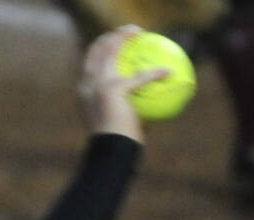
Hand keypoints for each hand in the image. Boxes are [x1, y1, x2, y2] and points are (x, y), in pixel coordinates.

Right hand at [78, 25, 169, 142]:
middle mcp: (88, 83)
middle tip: (129, 32)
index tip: (116, 42)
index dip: (101, 48)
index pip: (90, 62)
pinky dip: (155, 74)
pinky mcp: (113, 88)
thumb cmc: (117, 143)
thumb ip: (129, 110)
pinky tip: (168, 72)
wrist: (110, 152)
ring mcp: (98, 84)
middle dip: (111, 36)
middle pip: (96, 48)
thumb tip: (147, 109)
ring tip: (138, 32)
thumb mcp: (120, 123)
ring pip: (110, 49)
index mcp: (86, 90)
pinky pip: (139, 77)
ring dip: (123, 36)